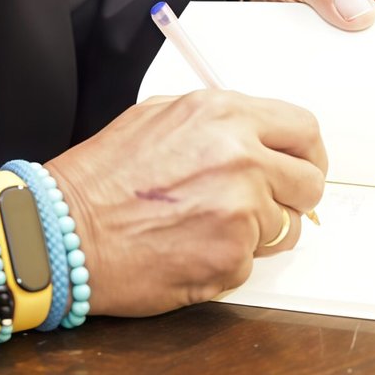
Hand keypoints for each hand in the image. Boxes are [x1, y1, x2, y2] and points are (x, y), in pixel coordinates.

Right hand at [49, 88, 326, 315]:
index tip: (299, 169)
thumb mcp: (161, 117)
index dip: (307, 155)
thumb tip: (260, 141)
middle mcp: (241, 156)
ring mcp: (241, 209)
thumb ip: (218, 124)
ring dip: (255, 233)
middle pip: (310, 181)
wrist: (64, 229)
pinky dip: (227, 260)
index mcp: (225, 114)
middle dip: (294, 198)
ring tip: (203, 228)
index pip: (303, 130)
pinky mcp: (232, 256)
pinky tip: (187, 249)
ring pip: (284, 227)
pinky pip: (252, 261)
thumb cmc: (103, 176)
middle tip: (266, 208)